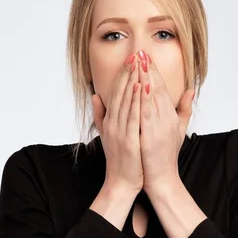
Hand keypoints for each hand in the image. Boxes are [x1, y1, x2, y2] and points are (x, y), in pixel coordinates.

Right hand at [91, 52, 143, 193]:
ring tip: (139, 64)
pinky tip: (142, 87)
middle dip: (128, 73)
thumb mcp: (106, 134)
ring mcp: (120, 131)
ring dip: (132, 80)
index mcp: (110, 121)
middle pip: (121, 93)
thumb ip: (101, 115)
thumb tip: (95, 96)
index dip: (122, 76)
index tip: (130, 60)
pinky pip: (133, 116)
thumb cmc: (118, 159)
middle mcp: (113, 123)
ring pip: (127, 101)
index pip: (116, 93)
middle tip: (135, 55)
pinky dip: (137, 101)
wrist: (120, 182)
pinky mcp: (128, 140)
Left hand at [137, 50, 194, 192]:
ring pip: (152, 97)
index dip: (153, 72)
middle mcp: (167, 118)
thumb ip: (183, 110)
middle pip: (157, 89)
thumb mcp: (178, 130)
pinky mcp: (152, 135)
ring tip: (139, 62)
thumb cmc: (166, 155)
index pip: (161, 88)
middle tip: (141, 52)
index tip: (146, 57)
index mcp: (171, 116)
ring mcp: (160, 127)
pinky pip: (147, 113)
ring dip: (145, 78)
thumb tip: (190, 90)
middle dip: (149, 70)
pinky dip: (143, 99)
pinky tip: (138, 86)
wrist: (163, 179)